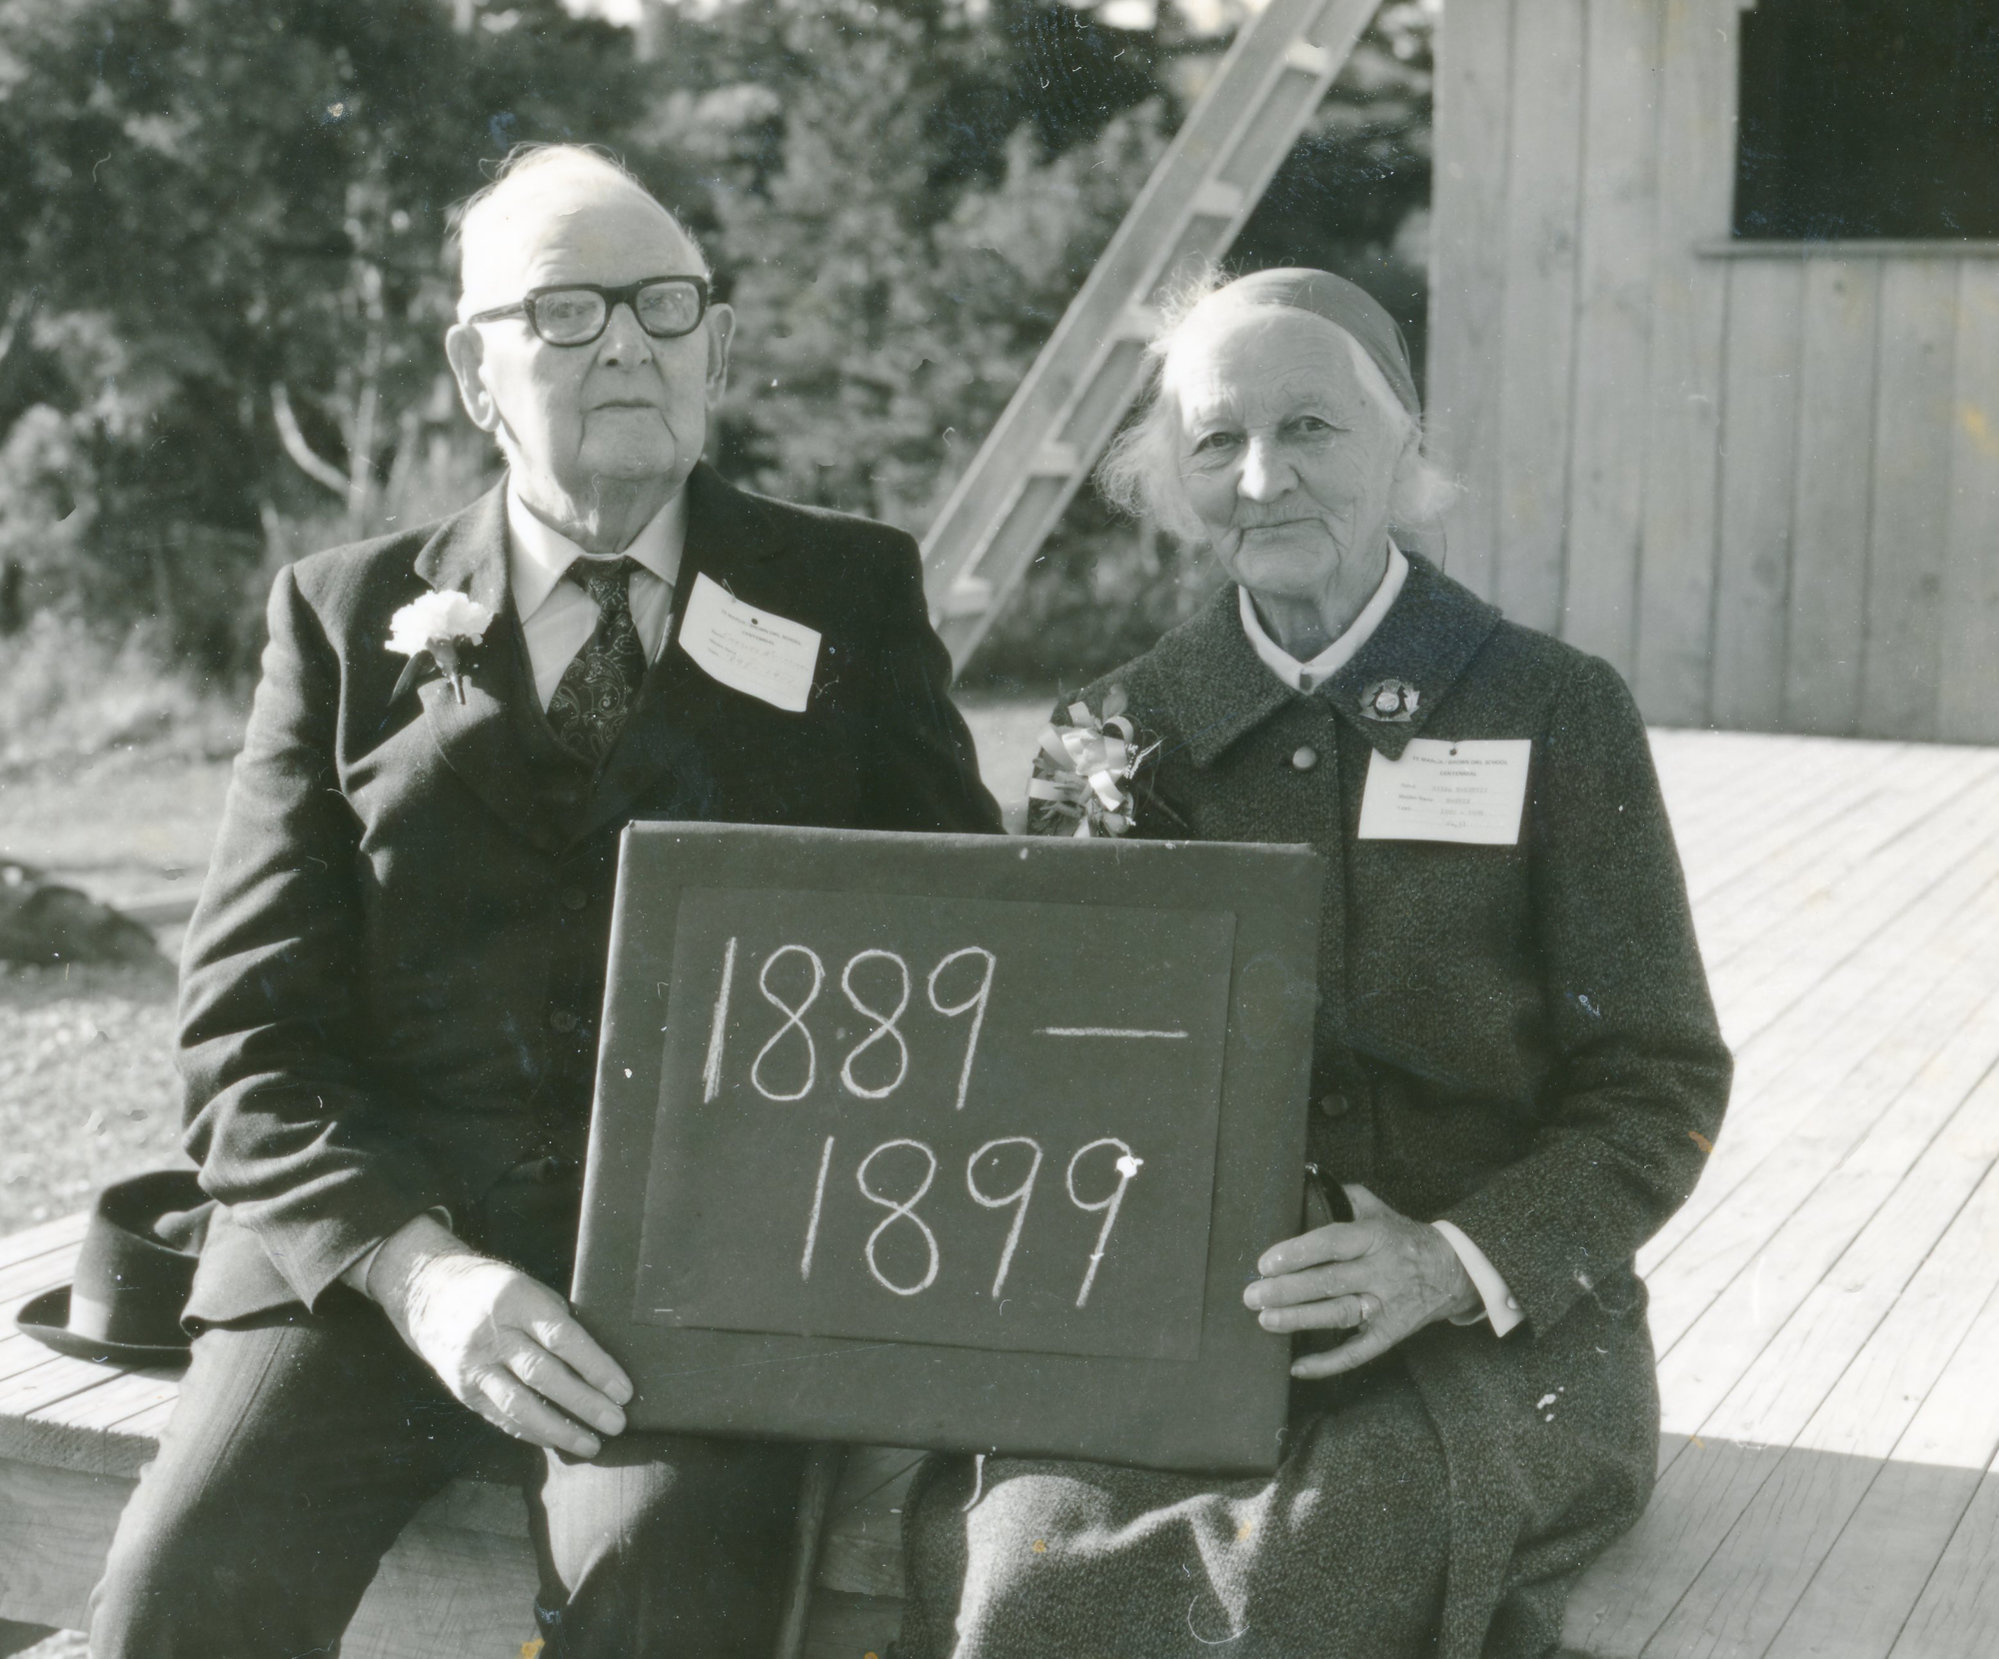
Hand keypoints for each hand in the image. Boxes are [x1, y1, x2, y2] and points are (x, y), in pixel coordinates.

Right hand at [365, 1216, 633, 1456]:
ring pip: (519, 1405)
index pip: (562, 1337)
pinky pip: (501, 1417)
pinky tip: (558, 1440)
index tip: (624, 1391)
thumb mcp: (528, 1290)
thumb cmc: (497, 1291)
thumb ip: (556, 1322)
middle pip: (543, 1375)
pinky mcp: (463, 1391)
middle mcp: (492, 1334)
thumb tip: (600, 1366)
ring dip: (559, 1429)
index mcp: (516, 1300)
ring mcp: (474, 1366)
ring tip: (592, 1444)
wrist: (431, 1294)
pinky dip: (532, 1432)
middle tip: (617, 1423)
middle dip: (585, 1403)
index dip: (596, 1367)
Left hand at [1242, 1183, 1480, 1379]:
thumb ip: (1343, 1198)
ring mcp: (1387, 1306)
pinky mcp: (1391, 1334)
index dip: (1298, 1253)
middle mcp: (1382, 1271)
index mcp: (1376, 1237)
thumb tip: (1304, 1185)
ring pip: (1339, 1315)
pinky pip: (1358, 1353)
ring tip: (1265, 1321)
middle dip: (1287, 1290)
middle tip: (1252, 1295)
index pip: (1333, 1243)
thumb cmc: (1401, 1237)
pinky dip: (1328, 1363)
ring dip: (1300, 1320)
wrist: (1453, 1270)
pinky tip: (1297, 1366)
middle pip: (1330, 1282)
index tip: (1266, 1262)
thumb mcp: (1378, 1210)